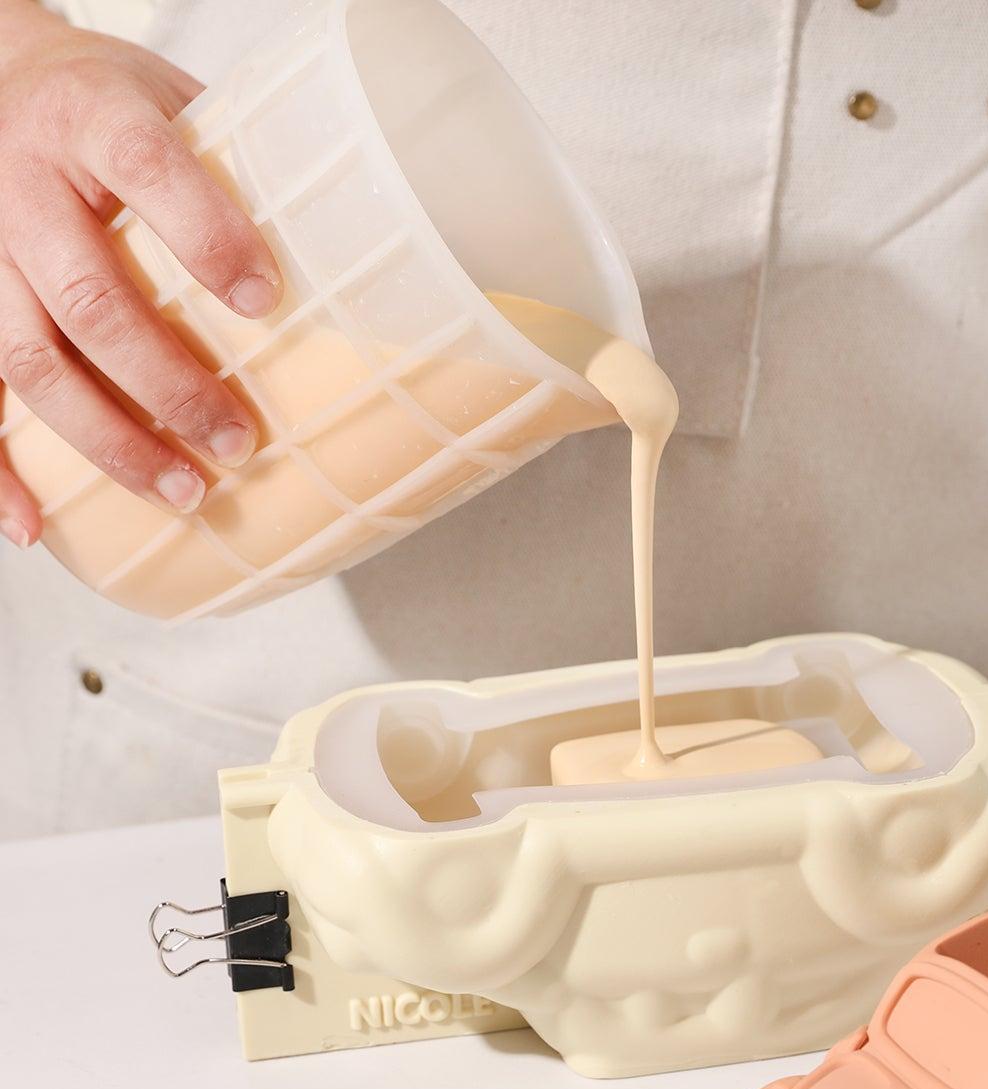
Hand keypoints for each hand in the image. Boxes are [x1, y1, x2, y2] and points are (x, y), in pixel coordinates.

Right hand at [0, 3, 280, 548]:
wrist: (1, 75)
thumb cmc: (115, 108)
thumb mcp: (179, 103)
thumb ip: (242, 168)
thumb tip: (364, 256)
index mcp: (90, 118)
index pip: (145, 165)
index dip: (205, 234)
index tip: (264, 298)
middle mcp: (22, 184)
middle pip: (90, 300)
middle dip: (170, 384)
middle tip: (241, 441)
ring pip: (33, 363)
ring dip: (112, 442)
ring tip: (187, 493)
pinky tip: (35, 527)